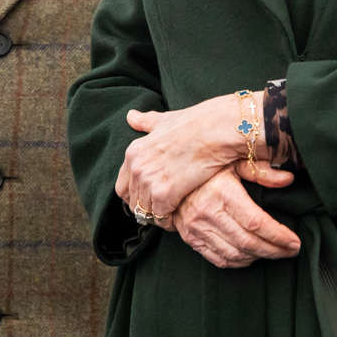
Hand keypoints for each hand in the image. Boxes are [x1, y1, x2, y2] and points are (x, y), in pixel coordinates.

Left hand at [116, 93, 291, 219]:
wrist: (214, 131)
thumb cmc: (194, 124)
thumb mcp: (164, 120)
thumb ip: (146, 122)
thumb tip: (131, 116)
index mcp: (133, 152)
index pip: (122, 187)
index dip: (135, 196)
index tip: (148, 200)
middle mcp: (136, 167)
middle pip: (132, 202)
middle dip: (145, 208)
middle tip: (161, 211)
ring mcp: (148, 181)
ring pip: (145, 211)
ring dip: (157, 216)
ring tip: (171, 215)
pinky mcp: (164, 193)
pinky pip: (160, 216)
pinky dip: (168, 220)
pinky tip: (178, 218)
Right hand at [159, 167, 301, 267]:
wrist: (169, 176)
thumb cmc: (207, 168)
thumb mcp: (233, 161)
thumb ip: (261, 170)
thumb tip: (288, 178)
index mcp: (222, 193)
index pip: (256, 223)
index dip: (279, 236)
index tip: (295, 241)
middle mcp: (207, 212)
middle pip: (249, 242)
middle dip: (275, 250)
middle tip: (291, 251)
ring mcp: (197, 228)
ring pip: (236, 254)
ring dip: (259, 258)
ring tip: (275, 253)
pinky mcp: (191, 238)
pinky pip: (219, 259)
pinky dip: (239, 262)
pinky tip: (252, 257)